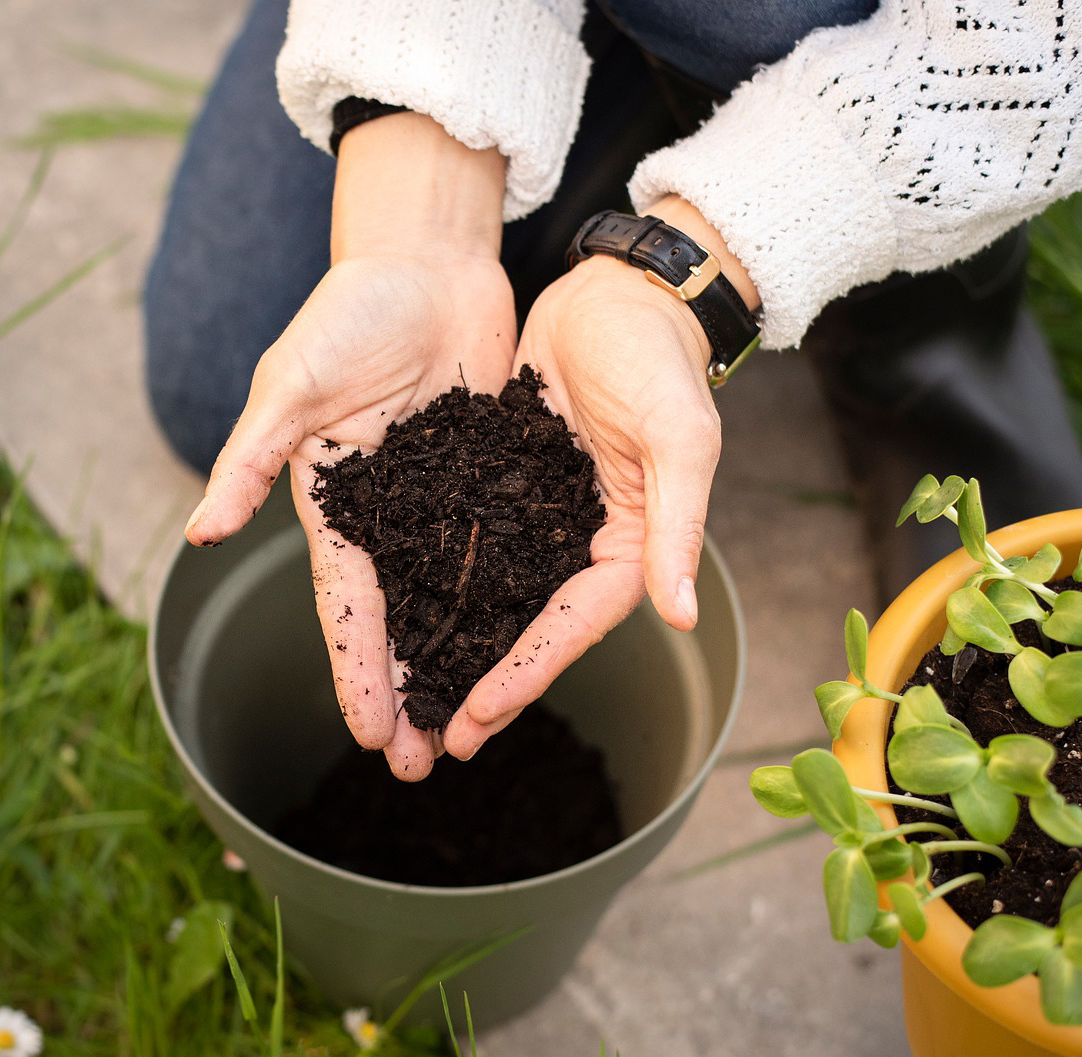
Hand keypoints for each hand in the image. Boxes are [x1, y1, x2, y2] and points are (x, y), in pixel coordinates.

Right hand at [184, 113, 509, 780]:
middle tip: (424, 767)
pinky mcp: (486, 474)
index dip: (359, 671)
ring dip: (457, 662)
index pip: (348, 605)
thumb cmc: (347, 312)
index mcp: (333, 502)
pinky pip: (497, 548)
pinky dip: (505, 599)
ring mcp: (439, 499)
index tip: (373, 735)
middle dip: (408, 692)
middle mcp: (386, 513)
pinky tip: (524, 646)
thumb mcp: (291, 385)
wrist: (424, 258)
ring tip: (473, 729)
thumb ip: (251, 460)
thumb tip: (199, 534)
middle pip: (400, 620)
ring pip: (450, 598)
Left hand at [442, 196, 759, 760]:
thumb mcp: (678, 438)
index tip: (478, 715)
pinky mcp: (502, 482)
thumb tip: (681, 615)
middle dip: (485, 685)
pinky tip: (399, 612)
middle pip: (529, 627)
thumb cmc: (659, 358)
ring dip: (457, 647)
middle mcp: (581, 541)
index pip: (574, 624)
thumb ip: (679, 527)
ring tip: (410, 700)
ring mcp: (539, 515)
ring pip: (494, 596)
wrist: (619, 292)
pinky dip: (440, 581)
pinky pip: (469, 544)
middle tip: (435, 741)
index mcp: (630, 543)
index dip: (528, 671)